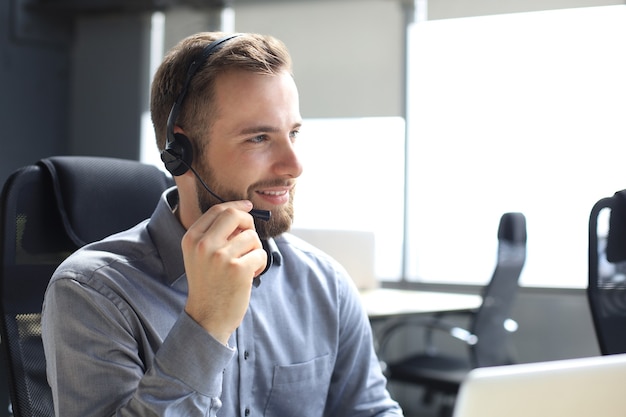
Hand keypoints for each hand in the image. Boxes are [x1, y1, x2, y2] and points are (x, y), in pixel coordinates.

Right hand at [181, 200, 266, 343]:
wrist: (207, 318)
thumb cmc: (209, 285)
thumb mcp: (199, 256)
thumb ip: (214, 235)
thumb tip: (242, 213)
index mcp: (192, 239)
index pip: (217, 210)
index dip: (236, 207)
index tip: (248, 208)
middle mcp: (203, 245)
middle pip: (234, 215)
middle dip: (249, 222)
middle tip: (250, 238)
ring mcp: (220, 256)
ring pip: (252, 237)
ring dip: (256, 250)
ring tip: (246, 266)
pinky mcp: (238, 269)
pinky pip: (261, 254)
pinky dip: (261, 264)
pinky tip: (251, 276)